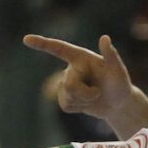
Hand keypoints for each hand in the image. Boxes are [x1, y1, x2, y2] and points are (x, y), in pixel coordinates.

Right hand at [21, 33, 136, 120]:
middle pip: (69, 85)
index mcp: (81, 57)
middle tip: (98, 92)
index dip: (42, 44)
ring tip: (95, 96)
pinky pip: (66, 106)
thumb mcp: (118, 70)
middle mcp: (71, 69)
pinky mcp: (66, 98)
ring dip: (84, 101)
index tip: (26, 39)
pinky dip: (79, 108)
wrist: (119, 104)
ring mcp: (67, 83)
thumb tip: (104, 38)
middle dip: (86, 93)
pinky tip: (87, 104)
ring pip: (67, 97)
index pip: (59, 49)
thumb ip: (111, 55)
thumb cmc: (120, 84)